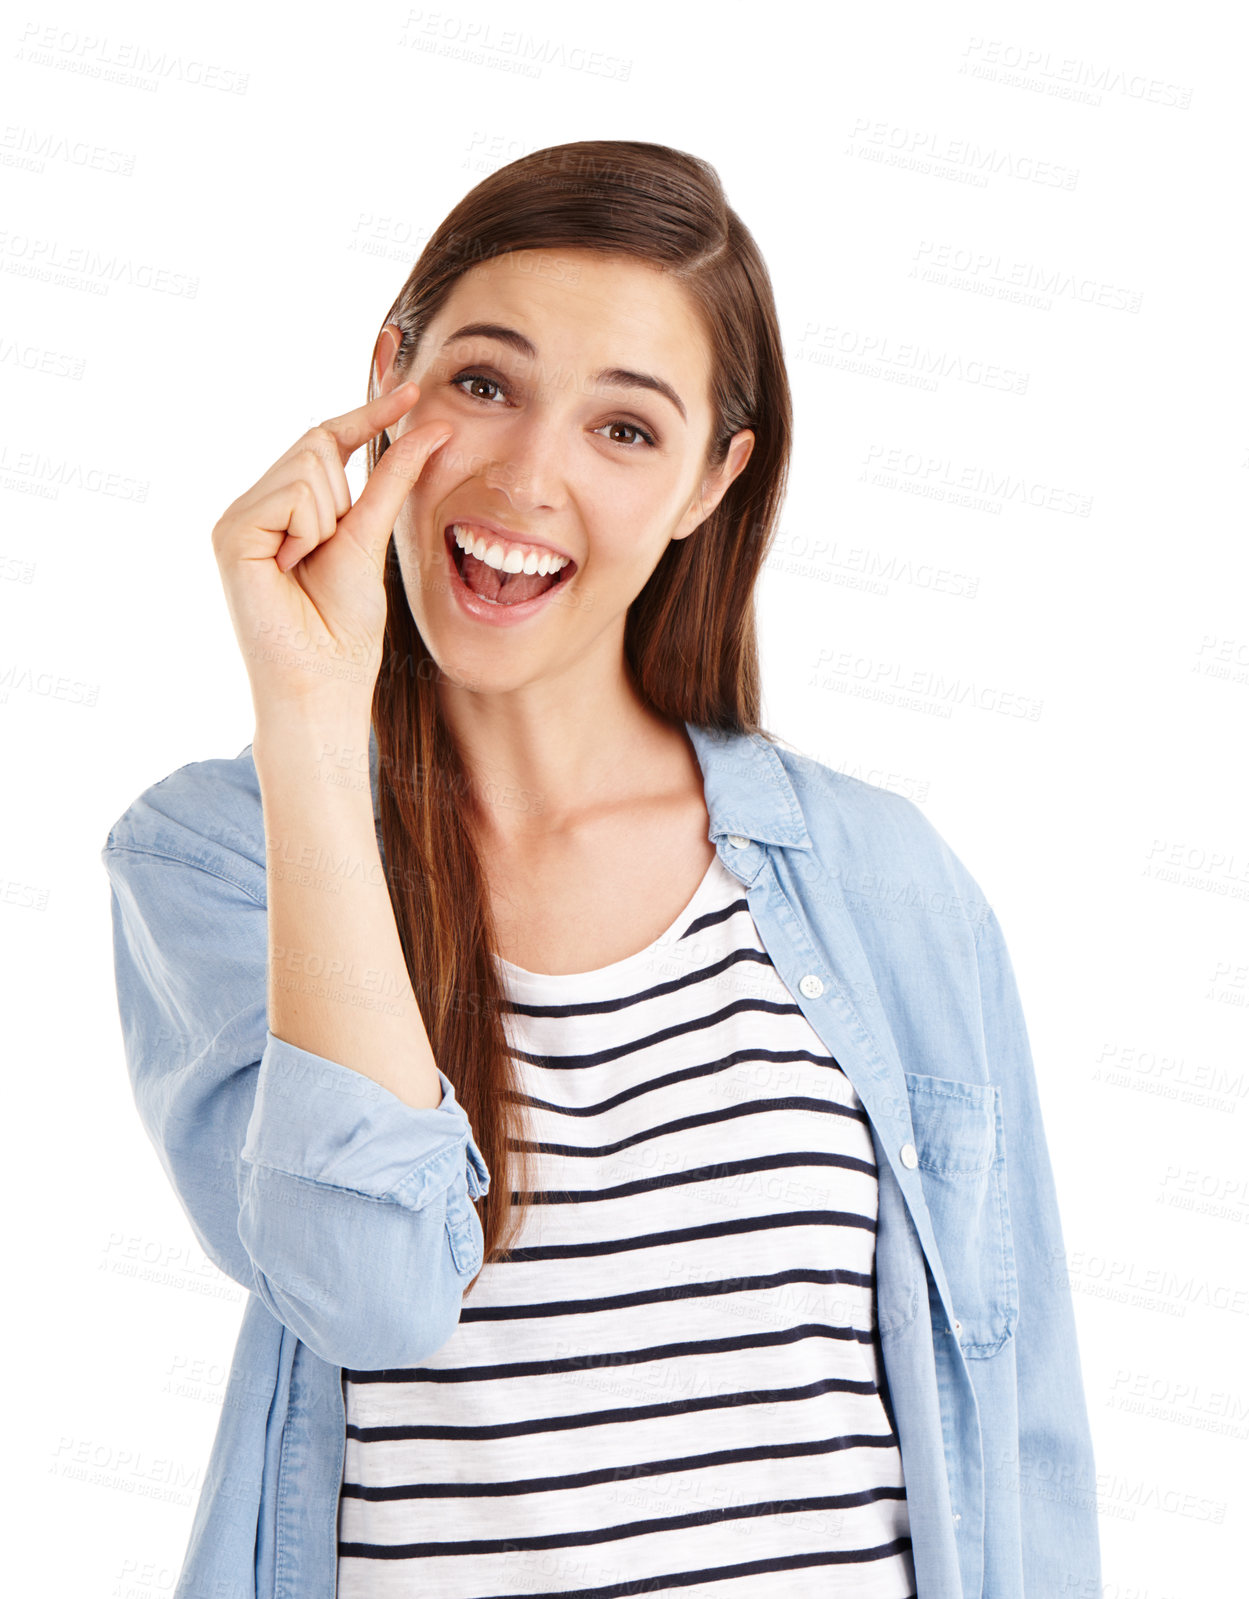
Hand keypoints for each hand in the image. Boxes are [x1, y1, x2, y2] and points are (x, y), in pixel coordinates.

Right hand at [211, 382, 449, 724]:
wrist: (325, 681)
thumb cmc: (345, 627)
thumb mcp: (373, 537)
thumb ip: (393, 479)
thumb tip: (432, 424)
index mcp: (285, 507)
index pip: (326, 439)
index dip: (368, 413)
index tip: (411, 388)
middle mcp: (254, 506)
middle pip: (316, 446)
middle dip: (343, 499)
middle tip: (327, 555)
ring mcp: (237, 518)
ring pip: (308, 468)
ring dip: (328, 522)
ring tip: (307, 568)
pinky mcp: (230, 534)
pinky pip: (292, 495)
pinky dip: (308, 531)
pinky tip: (291, 569)